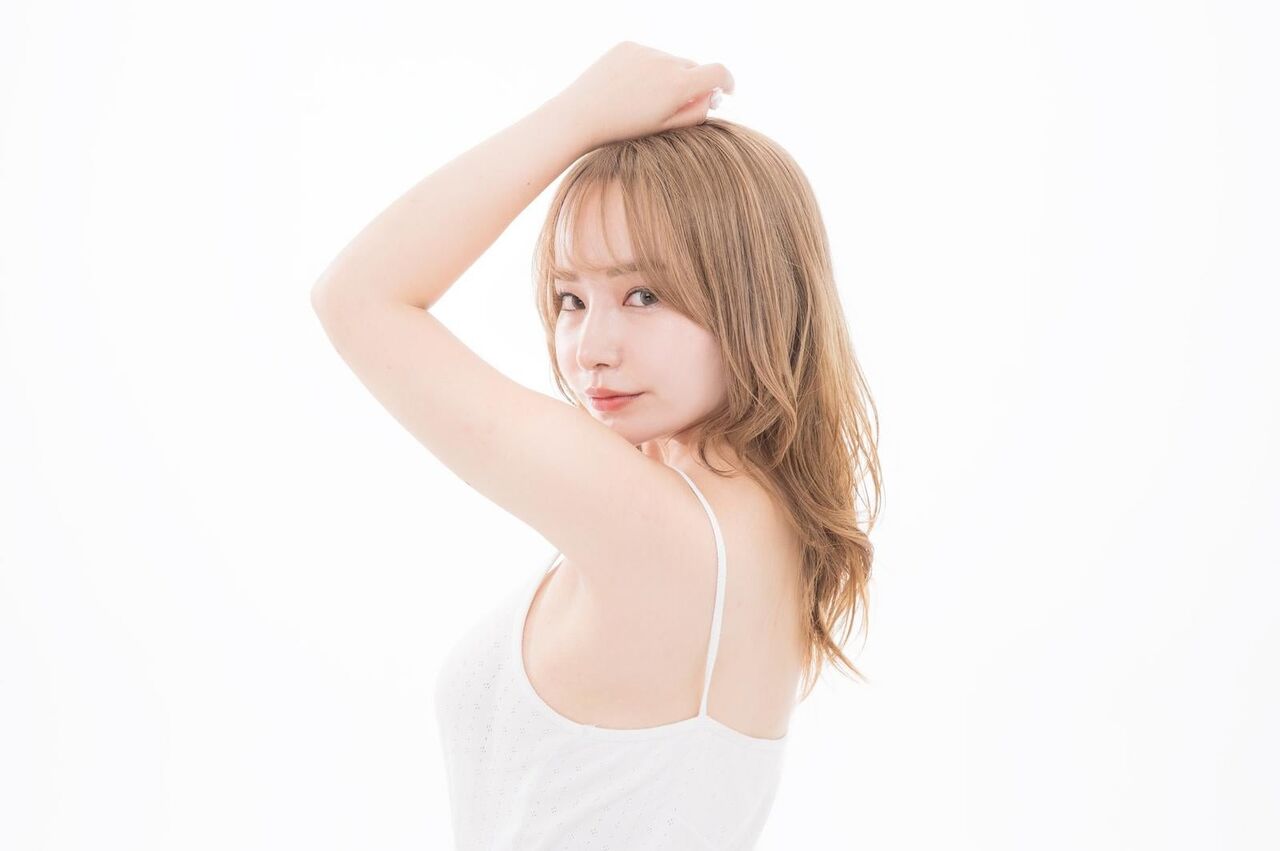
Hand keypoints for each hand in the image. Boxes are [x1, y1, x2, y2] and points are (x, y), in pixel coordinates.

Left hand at [551, 41, 734, 150]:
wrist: (579, 116)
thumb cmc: (623, 130)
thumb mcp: (664, 128)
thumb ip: (694, 112)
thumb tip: (712, 96)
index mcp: (679, 86)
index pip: (719, 73)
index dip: (728, 82)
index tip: (726, 91)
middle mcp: (666, 62)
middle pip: (693, 68)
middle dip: (691, 84)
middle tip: (674, 105)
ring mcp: (646, 51)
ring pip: (669, 62)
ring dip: (666, 76)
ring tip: (641, 100)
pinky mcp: (628, 45)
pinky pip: (648, 55)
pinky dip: (646, 68)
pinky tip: (628, 87)